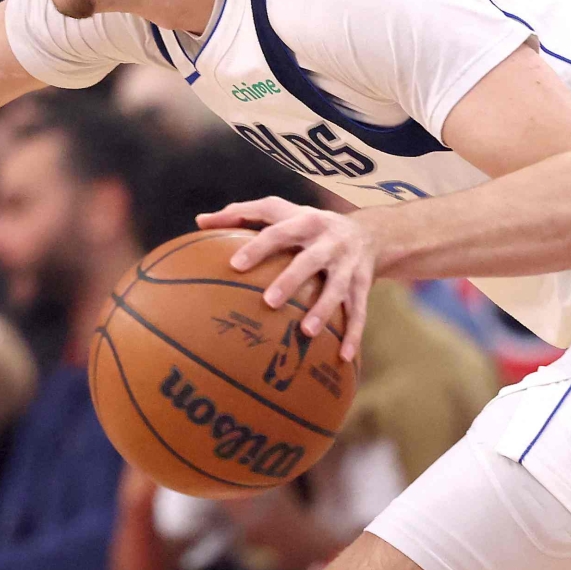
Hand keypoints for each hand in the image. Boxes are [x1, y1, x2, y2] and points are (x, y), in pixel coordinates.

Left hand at [202, 200, 376, 360]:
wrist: (371, 233)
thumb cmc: (310, 224)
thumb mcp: (283, 211)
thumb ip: (242, 214)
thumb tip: (199, 221)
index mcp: (306, 221)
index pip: (278, 231)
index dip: (258, 247)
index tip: (235, 265)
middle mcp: (330, 242)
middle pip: (310, 261)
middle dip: (291, 280)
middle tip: (269, 302)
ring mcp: (348, 265)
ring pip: (337, 289)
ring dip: (323, 310)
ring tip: (306, 332)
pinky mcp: (363, 285)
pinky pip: (359, 312)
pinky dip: (353, 335)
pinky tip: (343, 358)